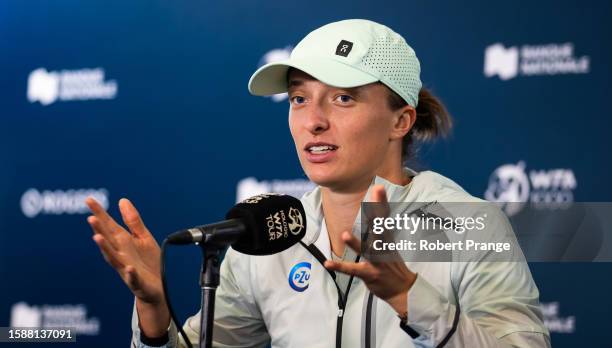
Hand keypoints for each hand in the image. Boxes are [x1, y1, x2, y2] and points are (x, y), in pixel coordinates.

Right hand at [85, 197, 163, 305]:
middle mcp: (121, 255)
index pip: (109, 226)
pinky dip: (130, 273)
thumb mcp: (142, 238)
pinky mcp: (138, 282)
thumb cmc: (148, 262)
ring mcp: (127, 269)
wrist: (158, 289)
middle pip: (108, 241)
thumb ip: (132, 220)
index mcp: (123, 242)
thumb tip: (122, 200)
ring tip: (97, 238)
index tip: (89, 199)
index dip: (100, 213)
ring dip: (105, 249)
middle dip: (99, 230)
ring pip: (114, 259)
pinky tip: (129, 268)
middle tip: (90, 217)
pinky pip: (133, 278)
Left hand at [324, 185, 416, 314]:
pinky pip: (353, 270)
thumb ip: (380, 230)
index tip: (378, 188)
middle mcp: (383, 248)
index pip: (384, 218)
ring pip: (366, 251)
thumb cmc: (392, 266)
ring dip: (356, 243)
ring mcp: (377, 262)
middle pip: (379, 229)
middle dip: (376, 213)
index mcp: (387, 239)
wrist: (403, 290)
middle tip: (371, 202)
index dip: (381, 203)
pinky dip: (340, 267)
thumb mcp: (388, 246)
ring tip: (345, 234)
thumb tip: (375, 213)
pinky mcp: (370, 274)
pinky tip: (328, 263)